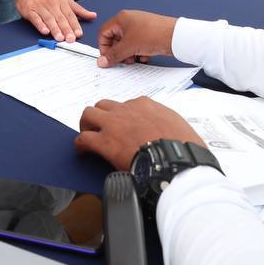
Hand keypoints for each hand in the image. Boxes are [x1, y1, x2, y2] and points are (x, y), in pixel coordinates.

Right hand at [13, 0, 96, 41]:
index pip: (70, 15)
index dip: (75, 25)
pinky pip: (35, 18)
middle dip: (66, 29)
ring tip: (59, 38)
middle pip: (60, 18)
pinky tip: (44, 31)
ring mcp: (40, 7)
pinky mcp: (29, 10)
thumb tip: (93, 16)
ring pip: (49, 19)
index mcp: (62, 2)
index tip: (79, 34)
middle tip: (70, 39)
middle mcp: (52, 4)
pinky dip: (40, 25)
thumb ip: (79, 10)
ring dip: (55, 29)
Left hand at [74, 97, 203, 170]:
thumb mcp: (177, 126)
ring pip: (89, 114)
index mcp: (145, 105)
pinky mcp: (105, 142)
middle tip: (101, 128)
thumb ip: (165, 124)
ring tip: (88, 136)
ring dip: (87, 125)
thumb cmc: (183, 146)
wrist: (175, 158)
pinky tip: (83, 152)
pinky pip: (84, 138)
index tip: (125, 127)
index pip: (127, 106)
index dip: (123, 118)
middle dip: (100, 116)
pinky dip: (81, 145)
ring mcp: (114, 123)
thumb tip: (167, 133)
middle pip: (104, 105)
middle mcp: (127, 109)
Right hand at [96, 9, 176, 66]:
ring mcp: (139, 28)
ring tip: (134, 60)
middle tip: (122, 61)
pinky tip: (144, 57)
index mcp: (121, 19)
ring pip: (127, 44)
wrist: (176, 36)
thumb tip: (102, 61)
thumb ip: (113, 55)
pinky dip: (139, 53)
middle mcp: (129, 21)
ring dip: (128, 54)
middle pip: (116, 39)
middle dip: (118, 52)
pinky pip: (138, 45)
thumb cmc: (153, 34)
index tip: (107, 58)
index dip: (104, 47)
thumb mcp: (128, 47)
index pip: (104, 33)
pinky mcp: (148, 34)